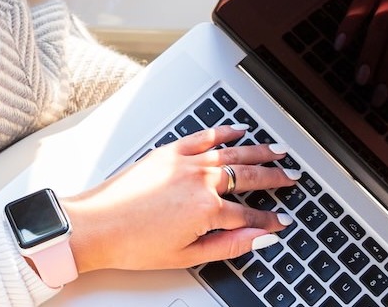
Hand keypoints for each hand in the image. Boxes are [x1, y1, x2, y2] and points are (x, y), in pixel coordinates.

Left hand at [59, 125, 297, 273]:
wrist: (95, 226)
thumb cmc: (132, 244)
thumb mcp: (186, 256)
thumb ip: (227, 245)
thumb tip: (257, 240)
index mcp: (207, 210)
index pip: (249, 215)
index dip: (268, 220)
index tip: (281, 221)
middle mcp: (200, 181)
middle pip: (249, 177)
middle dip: (275, 178)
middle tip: (292, 178)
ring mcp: (184, 162)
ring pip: (233, 153)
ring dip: (259, 152)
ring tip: (278, 151)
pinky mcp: (168, 151)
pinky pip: (204, 137)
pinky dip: (224, 132)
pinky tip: (238, 131)